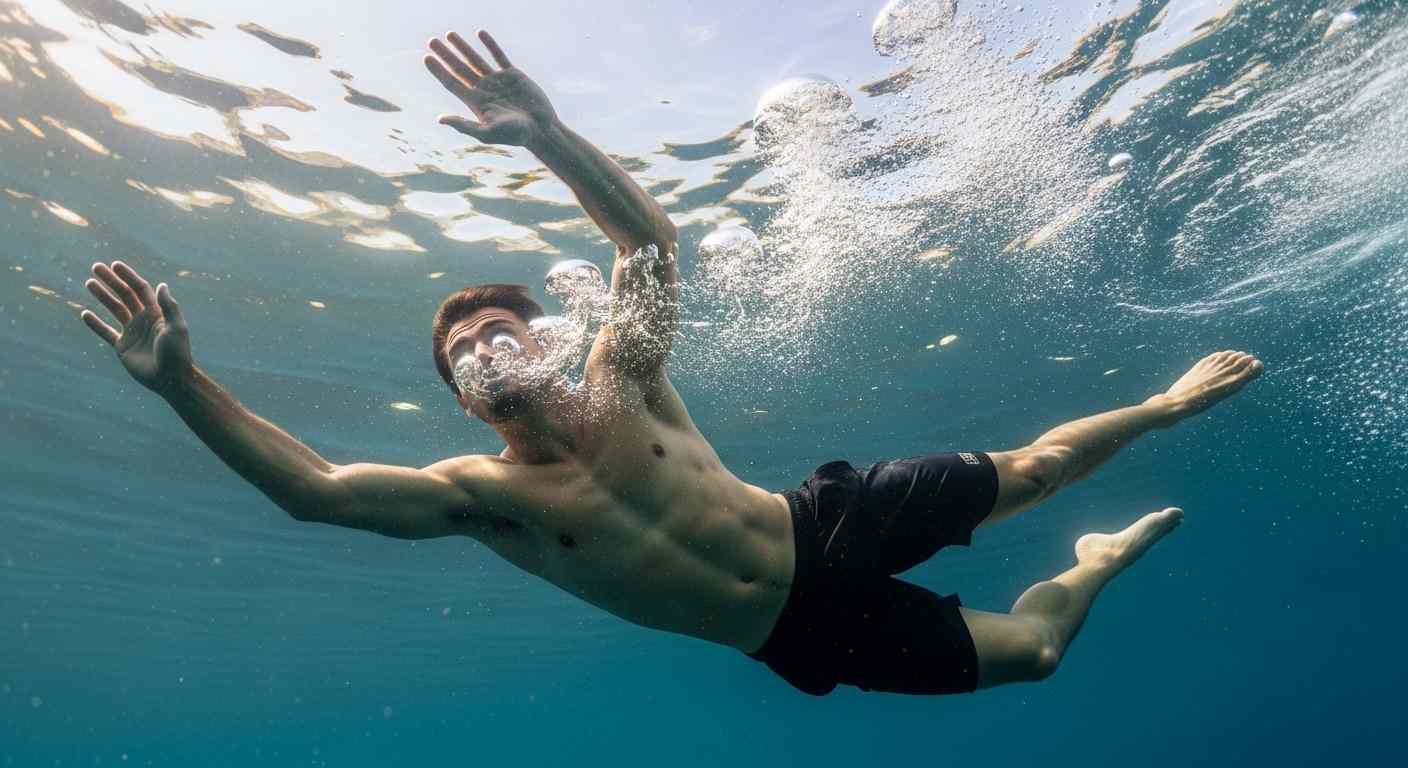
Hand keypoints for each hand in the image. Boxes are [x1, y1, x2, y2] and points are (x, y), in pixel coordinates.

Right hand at [80, 261, 192, 393]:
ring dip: (102, 296)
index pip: (140, 289)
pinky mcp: (122, 346)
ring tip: (89, 283)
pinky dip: (95, 324)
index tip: (115, 265)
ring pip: (114, 309)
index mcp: (157, 313)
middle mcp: (143, 319)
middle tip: (96, 267)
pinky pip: (106, 332)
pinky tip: (84, 313)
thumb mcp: (176, 328)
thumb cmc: (177, 354)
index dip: (128, 276)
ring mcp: (132, 332)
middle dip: (111, 280)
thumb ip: (169, 307)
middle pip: (125, 295)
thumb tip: (161, 284)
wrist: (170, 379)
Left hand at [424, 30, 556, 147]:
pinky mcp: (513, 75)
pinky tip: (479, 34)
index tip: (426, 57)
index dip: (438, 70)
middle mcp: (483, 89)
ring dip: (462, 47)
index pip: (452, 82)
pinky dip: (489, 45)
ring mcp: (498, 81)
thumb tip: (440, 119)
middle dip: (445, 55)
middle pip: (459, 68)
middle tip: (431, 41)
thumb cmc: (515, 135)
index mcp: (475, 102)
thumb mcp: (488, 133)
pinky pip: (498, 56)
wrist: (541, 129)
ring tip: (449, 34)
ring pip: (475, 59)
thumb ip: (464, 126)